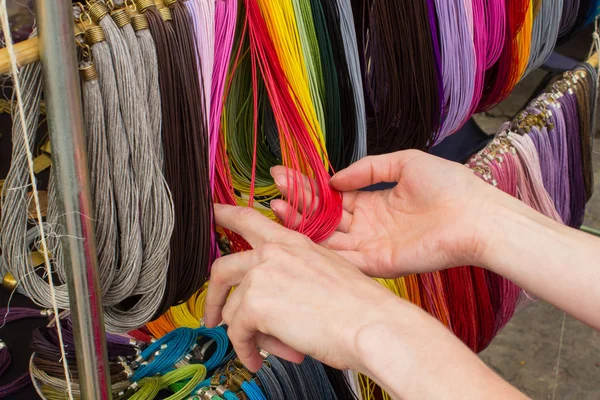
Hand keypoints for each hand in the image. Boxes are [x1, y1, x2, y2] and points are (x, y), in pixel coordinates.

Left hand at [204, 204, 399, 372]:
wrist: (371, 324)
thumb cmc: (359, 307)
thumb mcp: (325, 274)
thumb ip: (291, 278)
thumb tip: (271, 304)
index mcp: (292, 242)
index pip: (249, 219)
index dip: (224, 215)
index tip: (212, 212)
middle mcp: (273, 252)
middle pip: (223, 267)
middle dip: (214, 296)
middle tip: (213, 315)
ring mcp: (262, 275)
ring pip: (233, 309)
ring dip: (246, 334)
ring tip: (266, 348)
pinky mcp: (256, 303)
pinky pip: (237, 333)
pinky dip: (246, 350)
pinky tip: (258, 359)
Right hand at [270, 150, 499, 277]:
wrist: (476, 216)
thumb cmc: (449, 185)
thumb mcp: (406, 162)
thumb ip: (368, 167)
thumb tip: (335, 178)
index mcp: (375, 201)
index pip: (333, 196)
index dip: (308, 186)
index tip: (283, 173)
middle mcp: (369, 225)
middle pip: (325, 216)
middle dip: (298, 203)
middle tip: (274, 190)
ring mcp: (372, 245)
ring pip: (329, 237)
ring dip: (303, 226)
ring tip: (278, 209)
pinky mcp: (379, 263)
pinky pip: (344, 259)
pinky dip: (321, 251)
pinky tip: (296, 238)